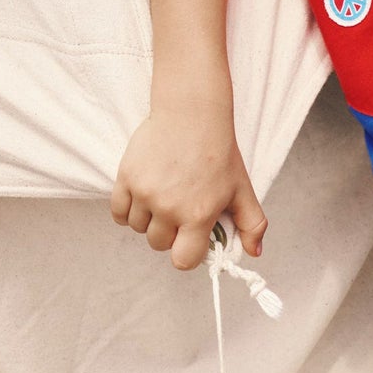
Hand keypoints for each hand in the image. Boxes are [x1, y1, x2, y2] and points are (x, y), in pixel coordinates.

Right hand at [110, 107, 266, 270]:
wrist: (191, 113)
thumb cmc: (218, 151)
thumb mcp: (242, 189)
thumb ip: (252, 224)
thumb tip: (254, 253)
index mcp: (198, 215)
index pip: (183, 260)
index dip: (187, 252)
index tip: (190, 237)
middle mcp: (169, 208)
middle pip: (158, 243)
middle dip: (169, 233)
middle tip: (179, 209)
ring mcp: (145, 193)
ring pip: (138, 228)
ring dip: (148, 220)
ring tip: (162, 197)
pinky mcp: (126, 178)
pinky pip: (118, 213)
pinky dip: (127, 210)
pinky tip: (142, 197)